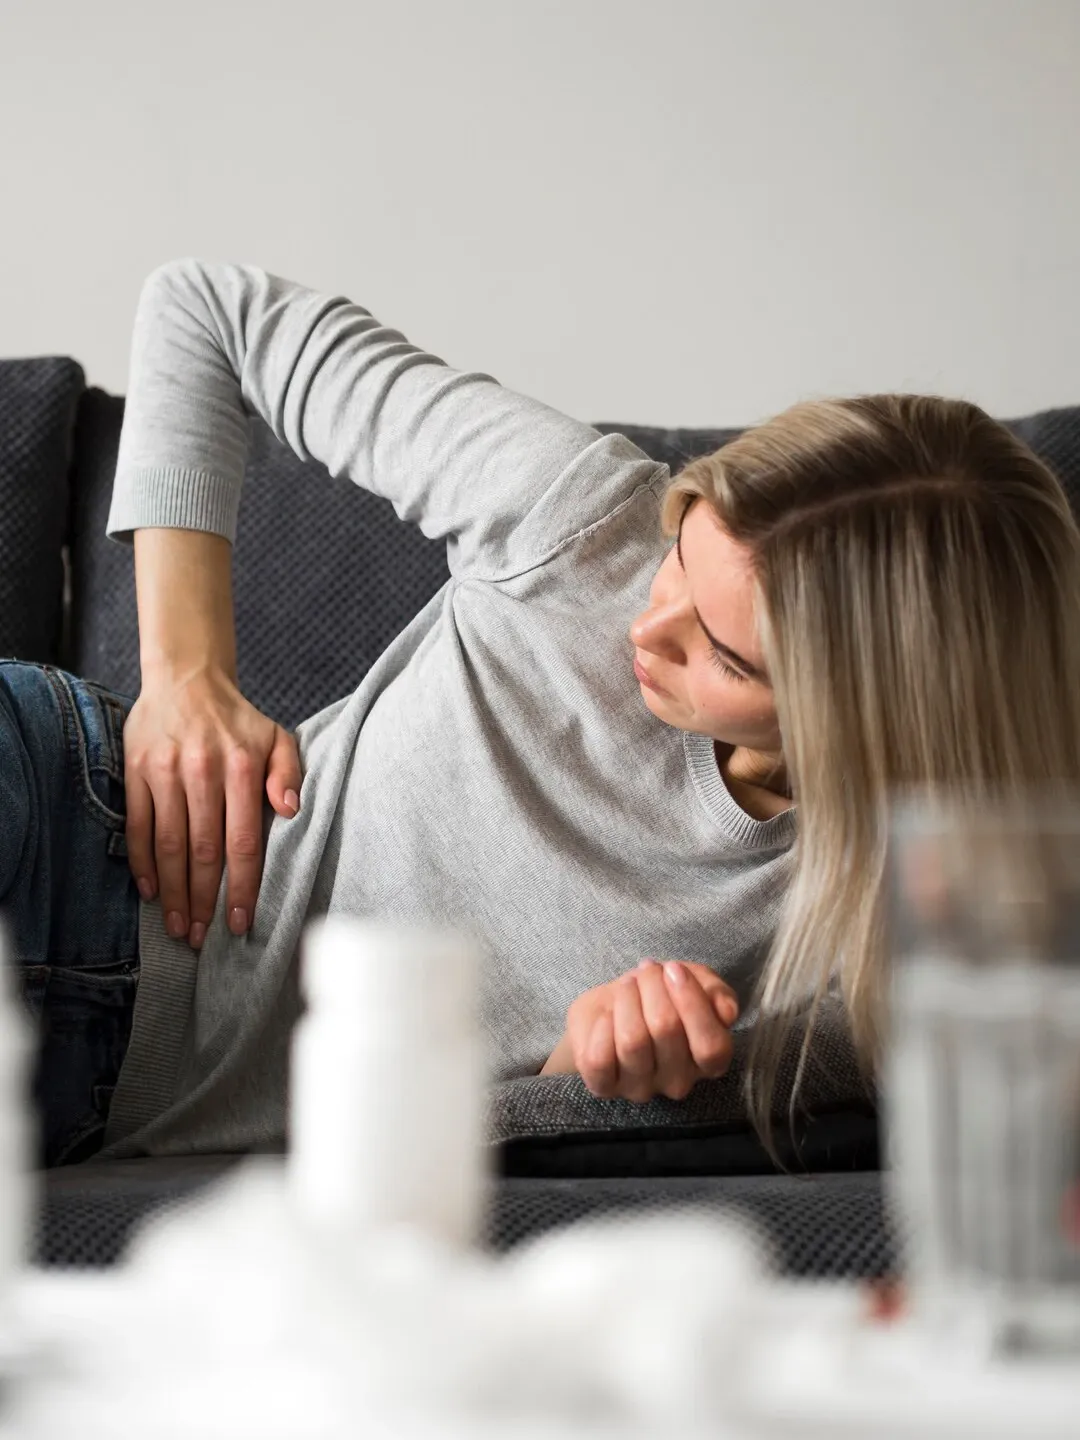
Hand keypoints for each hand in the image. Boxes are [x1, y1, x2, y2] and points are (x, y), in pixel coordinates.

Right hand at [122, 666, 302, 948]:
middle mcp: (201, 770)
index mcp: (240, 767)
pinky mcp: (135, 771)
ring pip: (168, 844)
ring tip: (178, 926)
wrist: (186, 678)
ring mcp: (164, 771)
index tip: (239, 923)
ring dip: (173, 891)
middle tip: (203, 938)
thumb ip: (289, 773)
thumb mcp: (277, 737)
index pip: (243, 840)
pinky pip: (137, 825)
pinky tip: (151, 892)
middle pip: (203, 850)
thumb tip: (291, 811)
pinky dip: (141, 863)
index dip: (241, 886)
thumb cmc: (237, 720)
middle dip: (203, 900)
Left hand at [542, 959, 738, 1101]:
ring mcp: (640, 1088)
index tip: (674, 969)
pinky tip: (606, 1016)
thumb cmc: (659, 996)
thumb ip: (717, 992)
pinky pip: (599, 1058)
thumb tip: (726, 1011)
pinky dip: (601, 1026)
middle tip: (647, 970)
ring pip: (632, 1040)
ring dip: (627, 1000)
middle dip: (653, 987)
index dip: (692, 1003)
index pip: (712, 1047)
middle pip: (666, 1030)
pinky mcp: (605, 1088)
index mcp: (709, 1062)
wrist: (610, 1008)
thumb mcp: (695, 982)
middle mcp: (678, 1082)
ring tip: (627, 987)